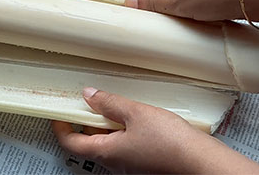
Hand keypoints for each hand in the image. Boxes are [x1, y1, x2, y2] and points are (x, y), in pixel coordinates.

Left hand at [52, 88, 258, 173]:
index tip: (58, 111)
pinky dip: (117, 127)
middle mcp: (114, 161)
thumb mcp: (135, 114)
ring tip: (106, 102)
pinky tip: (128, 113)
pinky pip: (121, 142)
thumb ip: (109, 103)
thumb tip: (88, 96)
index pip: (70, 143)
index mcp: (106, 152)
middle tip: (83, 100)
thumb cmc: (170, 141)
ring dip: (101, 122)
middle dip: (81, 121)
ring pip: (104, 141)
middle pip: (86, 142)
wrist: (200, 161)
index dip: (60, 127)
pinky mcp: (141, 158)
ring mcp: (128, 162)